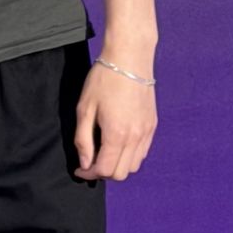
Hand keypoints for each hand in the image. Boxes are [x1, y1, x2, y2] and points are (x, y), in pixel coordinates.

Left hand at [73, 63, 155, 181]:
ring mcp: (147, 131)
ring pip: (134, 166)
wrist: (130, 58)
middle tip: (90, 161)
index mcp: (116, 134)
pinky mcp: (153, 125)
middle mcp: (135, 137)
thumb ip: (83, 140)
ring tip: (104, 153)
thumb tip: (85, 163)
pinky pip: (143, 152)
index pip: (105, 170)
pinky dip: (130, 156)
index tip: (79, 169)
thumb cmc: (103, 80)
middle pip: (121, 173)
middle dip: (103, 172)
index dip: (89, 174)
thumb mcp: (85, 109)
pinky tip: (118, 144)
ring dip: (118, 165)